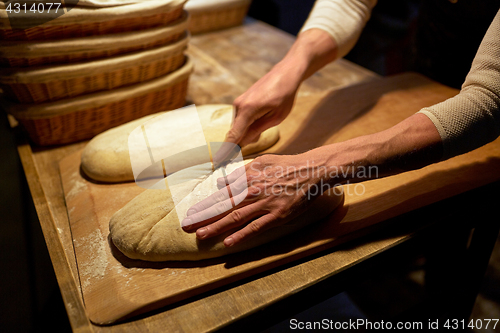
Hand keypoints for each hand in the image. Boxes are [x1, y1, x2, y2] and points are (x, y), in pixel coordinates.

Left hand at [181, 152, 331, 246]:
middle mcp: (252, 190)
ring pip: (235, 217)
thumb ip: (240, 172)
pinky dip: (241, 235)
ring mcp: (264, 204)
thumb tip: (220, 182)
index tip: (190, 213)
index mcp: (247, 177)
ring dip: (216, 227)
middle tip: (186, 227)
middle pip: (222, 206)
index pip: (220, 194)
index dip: (204, 204)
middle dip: (203, 217)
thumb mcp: (261, 161)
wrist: (312, 170)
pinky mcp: (277, 215)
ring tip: (200, 236)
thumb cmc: (286, 165)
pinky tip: (228, 243)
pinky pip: (256, 227)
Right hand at [226, 59, 301, 147]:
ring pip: (238, 126)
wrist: (285, 74)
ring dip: (248, 131)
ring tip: (267, 119)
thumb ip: (257, 130)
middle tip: (263, 130)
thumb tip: (242, 144)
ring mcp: (238, 102)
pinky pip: (241, 119)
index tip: (217, 163)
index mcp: (247, 110)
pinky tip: (263, 116)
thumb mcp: (276, 117)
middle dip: (244, 141)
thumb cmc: (284, 96)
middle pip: (235, 133)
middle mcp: (238, 105)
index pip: (233, 136)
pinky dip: (248, 124)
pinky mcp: (240, 101)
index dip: (225, 151)